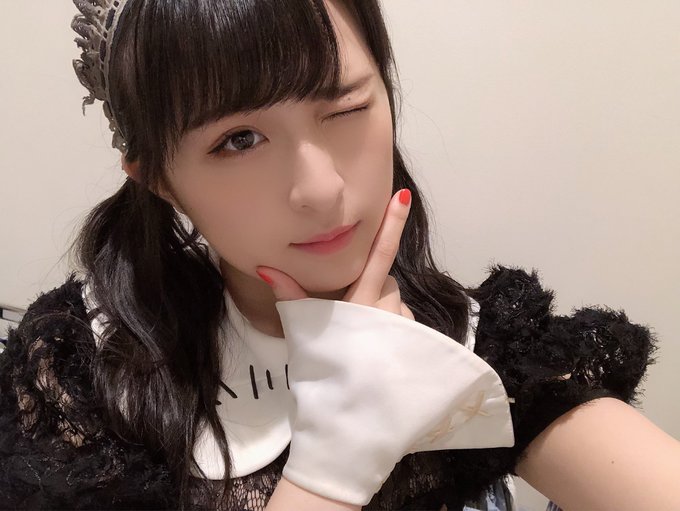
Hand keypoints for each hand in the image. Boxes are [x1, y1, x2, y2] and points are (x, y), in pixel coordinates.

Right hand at [255, 188, 512, 505]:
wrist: (349, 429)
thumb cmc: (323, 380)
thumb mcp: (305, 335)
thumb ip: (292, 297)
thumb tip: (267, 267)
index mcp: (360, 304)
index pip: (378, 256)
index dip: (389, 225)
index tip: (402, 196)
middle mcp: (388, 312)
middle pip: (388, 284)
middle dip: (374, 293)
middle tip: (353, 321)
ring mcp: (406, 333)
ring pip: (399, 308)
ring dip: (387, 317)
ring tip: (367, 345)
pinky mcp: (419, 352)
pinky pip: (409, 330)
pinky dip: (398, 335)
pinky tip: (383, 357)